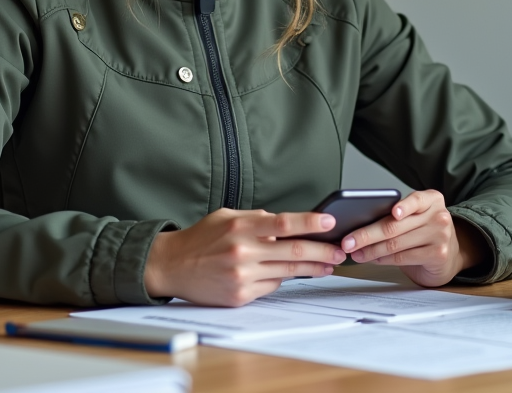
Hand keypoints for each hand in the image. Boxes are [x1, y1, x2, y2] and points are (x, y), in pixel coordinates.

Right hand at [144, 208, 345, 306]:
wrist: (172, 266)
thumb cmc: (200, 239)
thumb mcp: (226, 217)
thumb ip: (256, 218)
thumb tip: (286, 223)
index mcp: (240, 227)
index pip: (283, 223)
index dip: (310, 222)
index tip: (330, 222)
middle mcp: (242, 251)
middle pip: (292, 251)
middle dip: (322, 251)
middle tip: (339, 251)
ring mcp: (242, 276)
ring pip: (286, 271)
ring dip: (311, 268)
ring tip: (327, 264)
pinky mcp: (240, 295)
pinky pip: (271, 286)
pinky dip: (281, 278)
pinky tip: (288, 273)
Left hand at [341, 190, 488, 287]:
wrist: (449, 254)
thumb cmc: (424, 232)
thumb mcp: (415, 217)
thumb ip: (396, 215)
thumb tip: (358, 223)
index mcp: (432, 199)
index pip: (416, 199)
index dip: (404, 206)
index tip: (393, 212)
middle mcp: (439, 216)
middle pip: (395, 226)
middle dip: (366, 234)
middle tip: (348, 241)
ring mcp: (440, 236)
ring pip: (395, 244)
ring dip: (370, 250)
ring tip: (355, 252)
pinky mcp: (437, 255)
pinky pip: (402, 257)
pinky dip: (383, 259)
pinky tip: (372, 259)